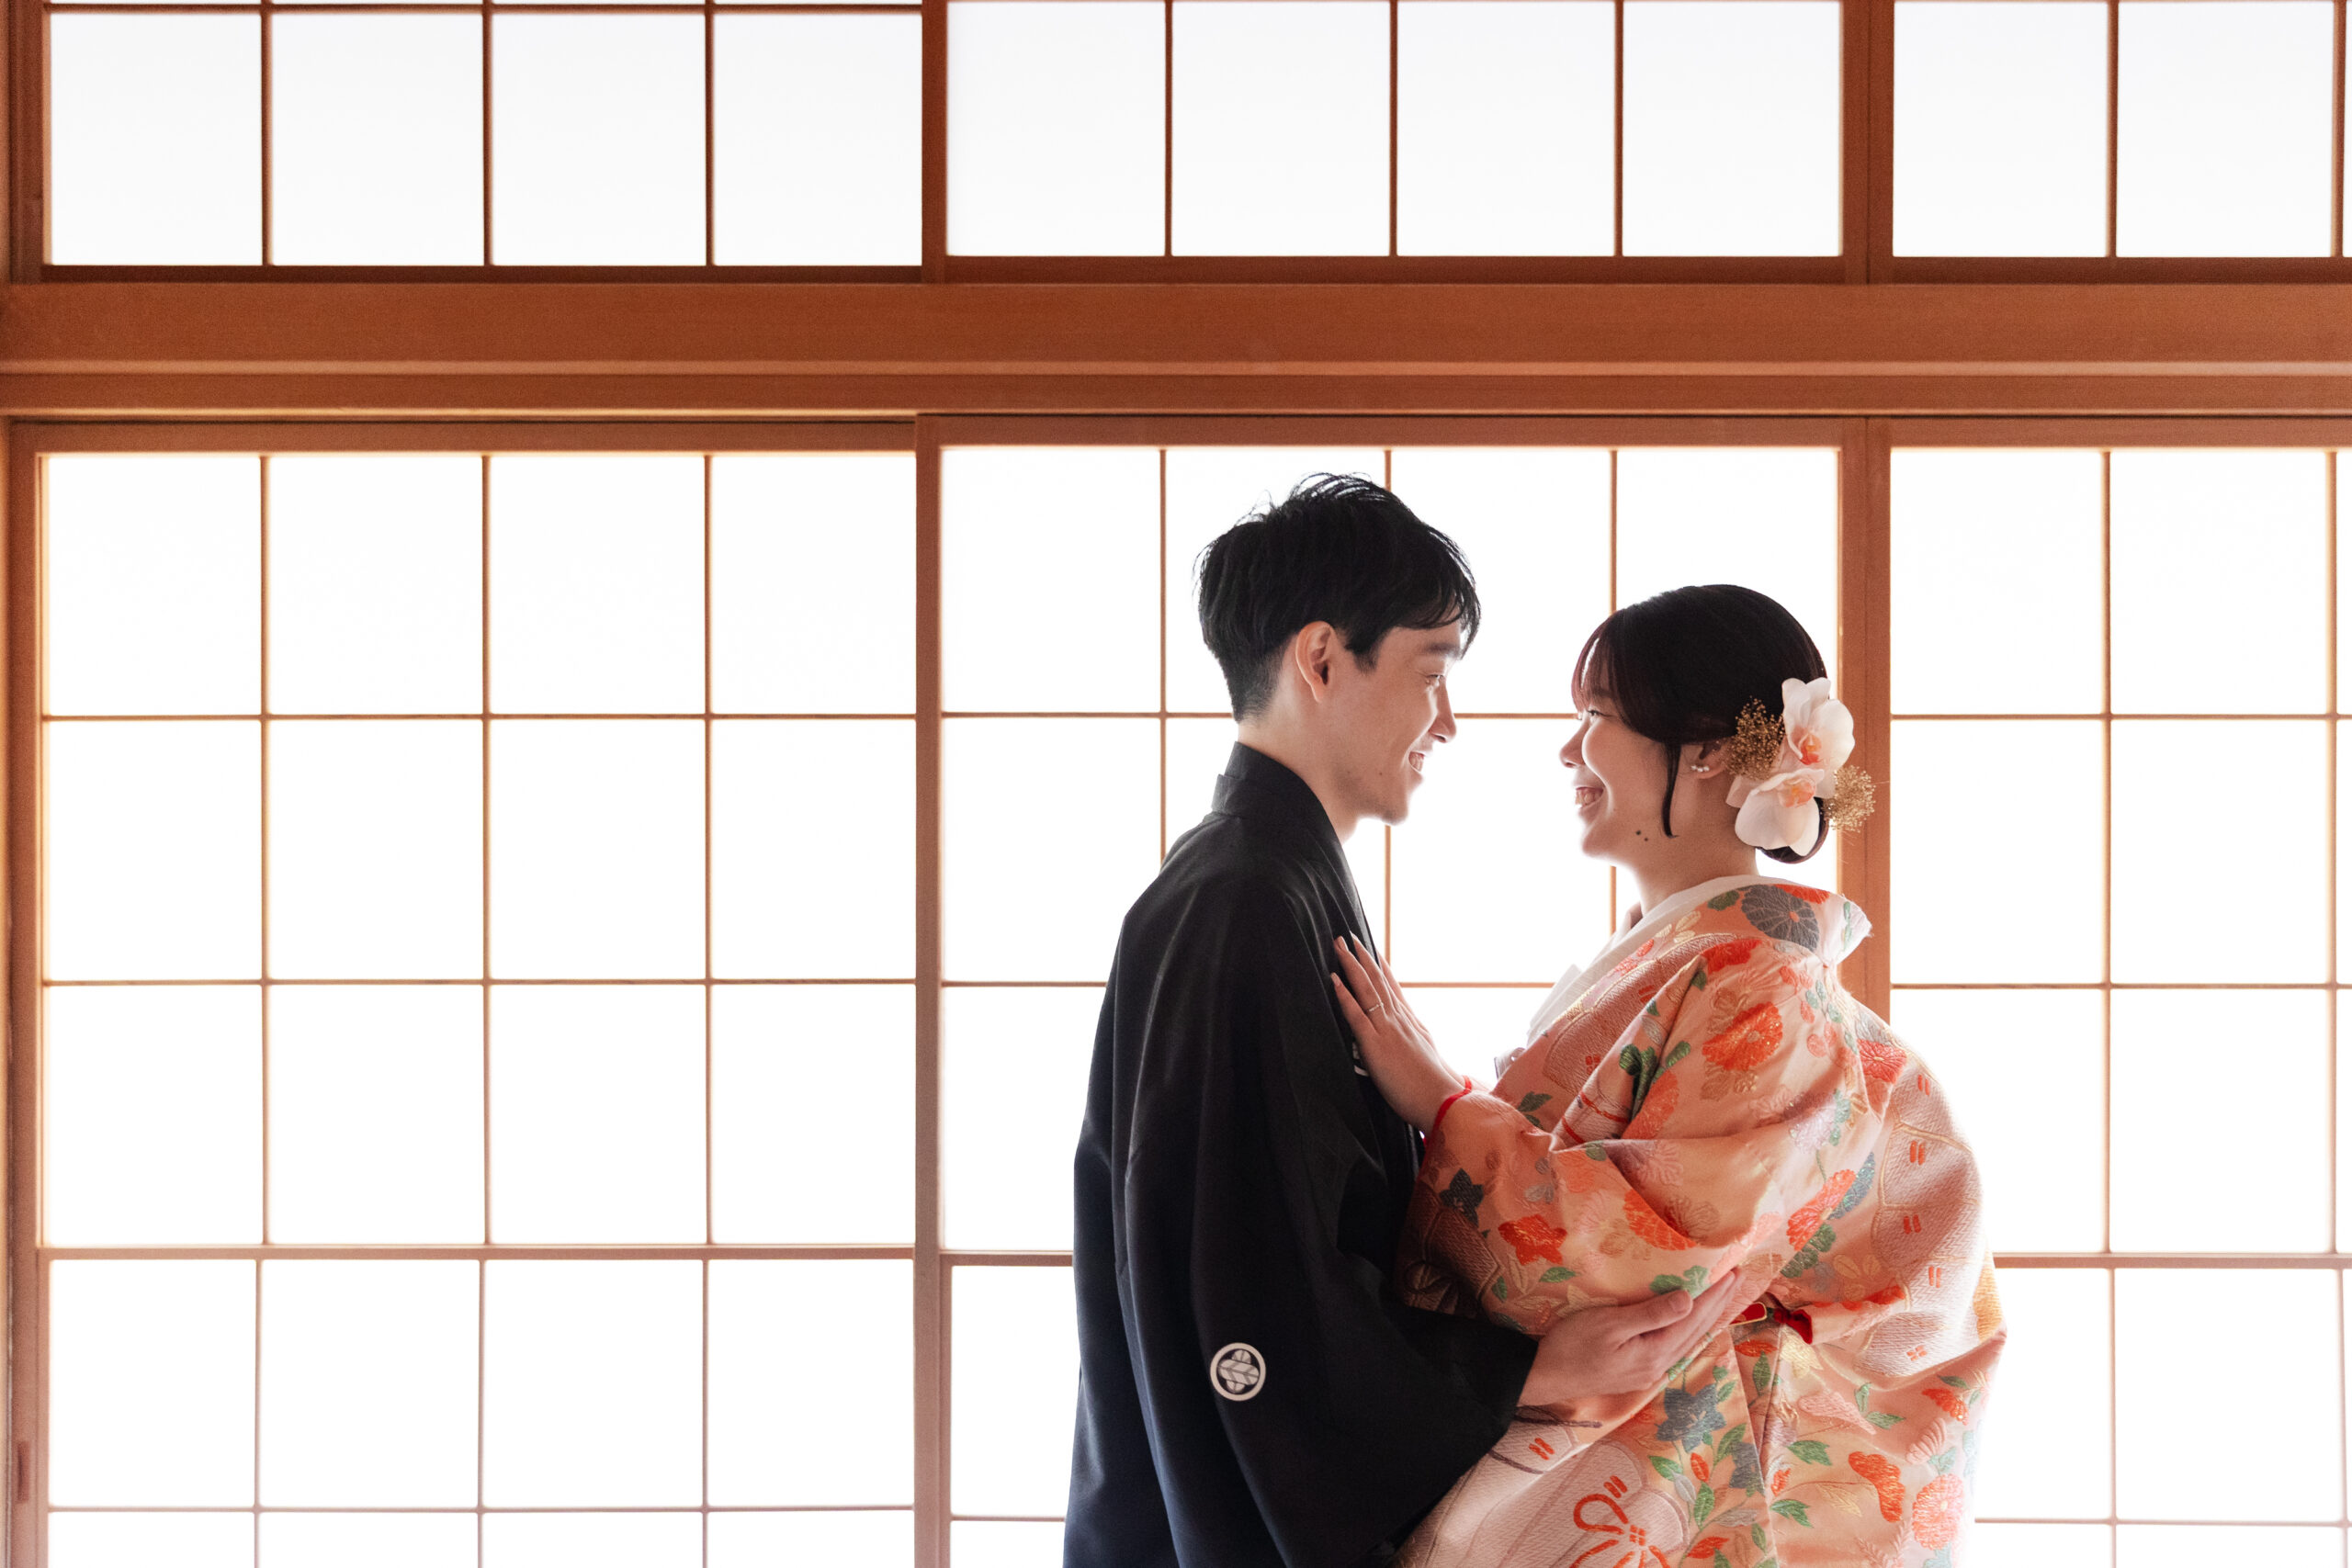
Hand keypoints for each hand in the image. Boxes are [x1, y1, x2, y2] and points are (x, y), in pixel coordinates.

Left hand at [1331, 935, 1461, 1131]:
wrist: (1444, 1101)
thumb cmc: (1436, 1087)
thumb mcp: (1427, 1057)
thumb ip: (1416, 1043)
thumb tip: (1410, 1039)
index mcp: (1412, 1023)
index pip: (1394, 989)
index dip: (1381, 968)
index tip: (1372, 950)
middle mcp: (1400, 1020)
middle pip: (1378, 981)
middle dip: (1362, 957)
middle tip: (1348, 936)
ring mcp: (1388, 1030)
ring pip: (1367, 989)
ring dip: (1351, 965)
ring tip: (1338, 946)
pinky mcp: (1376, 1045)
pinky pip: (1357, 1015)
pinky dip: (1344, 995)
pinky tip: (1334, 979)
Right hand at [1520, 1270, 1751, 1404]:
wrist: (1544, 1376)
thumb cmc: (1570, 1346)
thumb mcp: (1608, 1324)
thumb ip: (1650, 1314)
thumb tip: (1690, 1300)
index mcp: (1655, 1352)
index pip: (1693, 1318)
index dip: (1714, 1295)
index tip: (1732, 1272)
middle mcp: (1659, 1364)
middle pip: (1697, 1330)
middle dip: (1718, 1303)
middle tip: (1737, 1277)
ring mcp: (1649, 1370)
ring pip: (1688, 1339)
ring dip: (1707, 1316)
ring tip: (1722, 1296)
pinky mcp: (1638, 1370)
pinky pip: (1675, 1344)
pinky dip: (1690, 1328)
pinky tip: (1690, 1322)